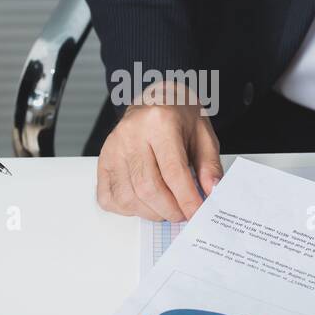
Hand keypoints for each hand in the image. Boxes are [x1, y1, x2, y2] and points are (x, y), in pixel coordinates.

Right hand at [96, 80, 223, 220]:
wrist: (155, 101)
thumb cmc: (179, 117)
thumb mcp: (203, 133)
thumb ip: (209, 165)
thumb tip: (210, 192)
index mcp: (160, 122)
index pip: (173, 171)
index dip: (187, 199)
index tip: (197, 214)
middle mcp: (131, 134)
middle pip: (148, 188)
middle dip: (170, 210)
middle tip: (183, 213)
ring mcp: (113, 148)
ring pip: (128, 197)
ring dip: (151, 212)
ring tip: (166, 207)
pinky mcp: (103, 160)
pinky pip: (108, 197)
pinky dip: (127, 209)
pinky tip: (143, 202)